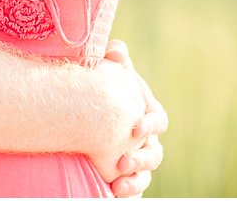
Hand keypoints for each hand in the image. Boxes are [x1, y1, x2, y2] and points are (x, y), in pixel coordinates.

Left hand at [97, 39, 166, 197]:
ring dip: (135, 178)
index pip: (158, 120)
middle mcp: (145, 138)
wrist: (78, 111)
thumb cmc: (97, 90)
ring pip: (146, 172)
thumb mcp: (106, 75)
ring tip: (119, 181)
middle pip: (155, 151)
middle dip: (142, 157)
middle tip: (124, 161)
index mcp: (145, 113)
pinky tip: (114, 189)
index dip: (151, 125)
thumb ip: (113, 62)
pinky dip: (128, 189)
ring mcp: (136, 156)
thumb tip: (116, 49)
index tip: (136, 128)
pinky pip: (134, 186)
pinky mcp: (125, 173)